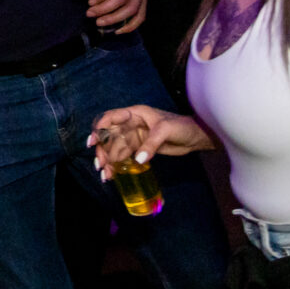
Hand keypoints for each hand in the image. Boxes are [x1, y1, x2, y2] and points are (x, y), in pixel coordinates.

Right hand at [88, 105, 204, 178]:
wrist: (195, 137)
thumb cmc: (181, 126)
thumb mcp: (165, 131)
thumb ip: (151, 144)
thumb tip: (138, 160)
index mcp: (135, 114)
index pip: (111, 118)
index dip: (100, 128)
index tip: (94, 142)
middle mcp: (131, 124)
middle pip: (110, 136)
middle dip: (102, 150)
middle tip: (101, 165)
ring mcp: (135, 137)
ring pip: (115, 148)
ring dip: (108, 161)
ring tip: (105, 175)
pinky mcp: (139, 148)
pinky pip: (124, 156)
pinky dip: (117, 165)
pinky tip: (112, 174)